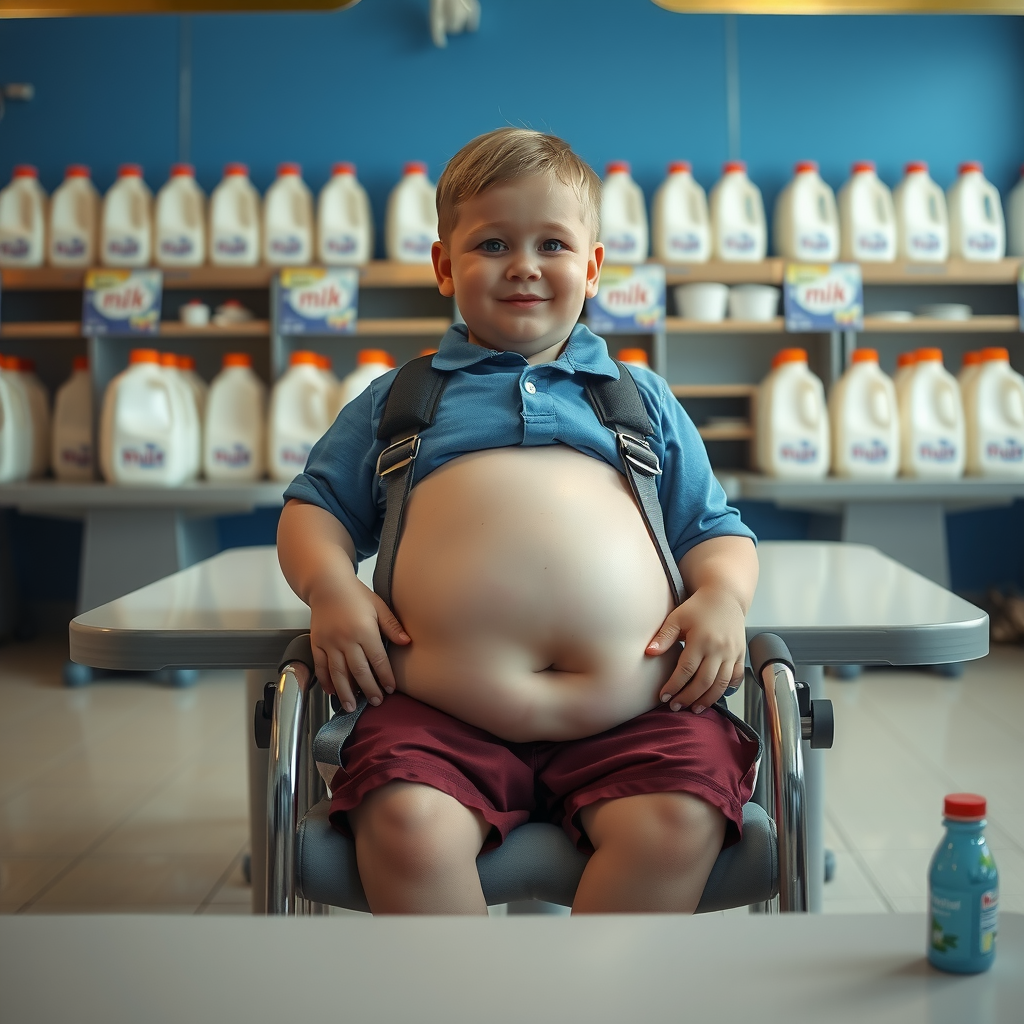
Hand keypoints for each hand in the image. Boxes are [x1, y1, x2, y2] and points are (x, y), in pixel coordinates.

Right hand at [308, 577, 410, 712]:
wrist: (327, 585)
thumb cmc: (356, 595)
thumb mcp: (379, 606)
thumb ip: (392, 626)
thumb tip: (407, 642)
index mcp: (364, 630)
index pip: (377, 660)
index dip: (385, 676)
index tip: (391, 689)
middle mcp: (345, 639)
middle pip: (358, 671)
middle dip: (368, 689)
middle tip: (376, 702)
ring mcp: (329, 643)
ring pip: (338, 673)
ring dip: (346, 692)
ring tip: (351, 706)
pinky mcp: (317, 644)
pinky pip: (321, 667)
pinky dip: (326, 681)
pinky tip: (332, 692)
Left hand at [644, 585, 745, 714]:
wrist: (725, 597)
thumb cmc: (698, 607)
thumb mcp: (677, 617)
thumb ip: (664, 636)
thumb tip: (649, 653)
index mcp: (701, 639)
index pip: (686, 670)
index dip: (674, 686)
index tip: (663, 696)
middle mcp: (719, 649)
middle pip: (703, 682)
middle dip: (688, 697)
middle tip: (675, 707)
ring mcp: (732, 653)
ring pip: (720, 684)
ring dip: (707, 700)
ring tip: (693, 709)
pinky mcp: (741, 655)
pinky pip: (736, 678)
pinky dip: (726, 690)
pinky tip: (714, 697)